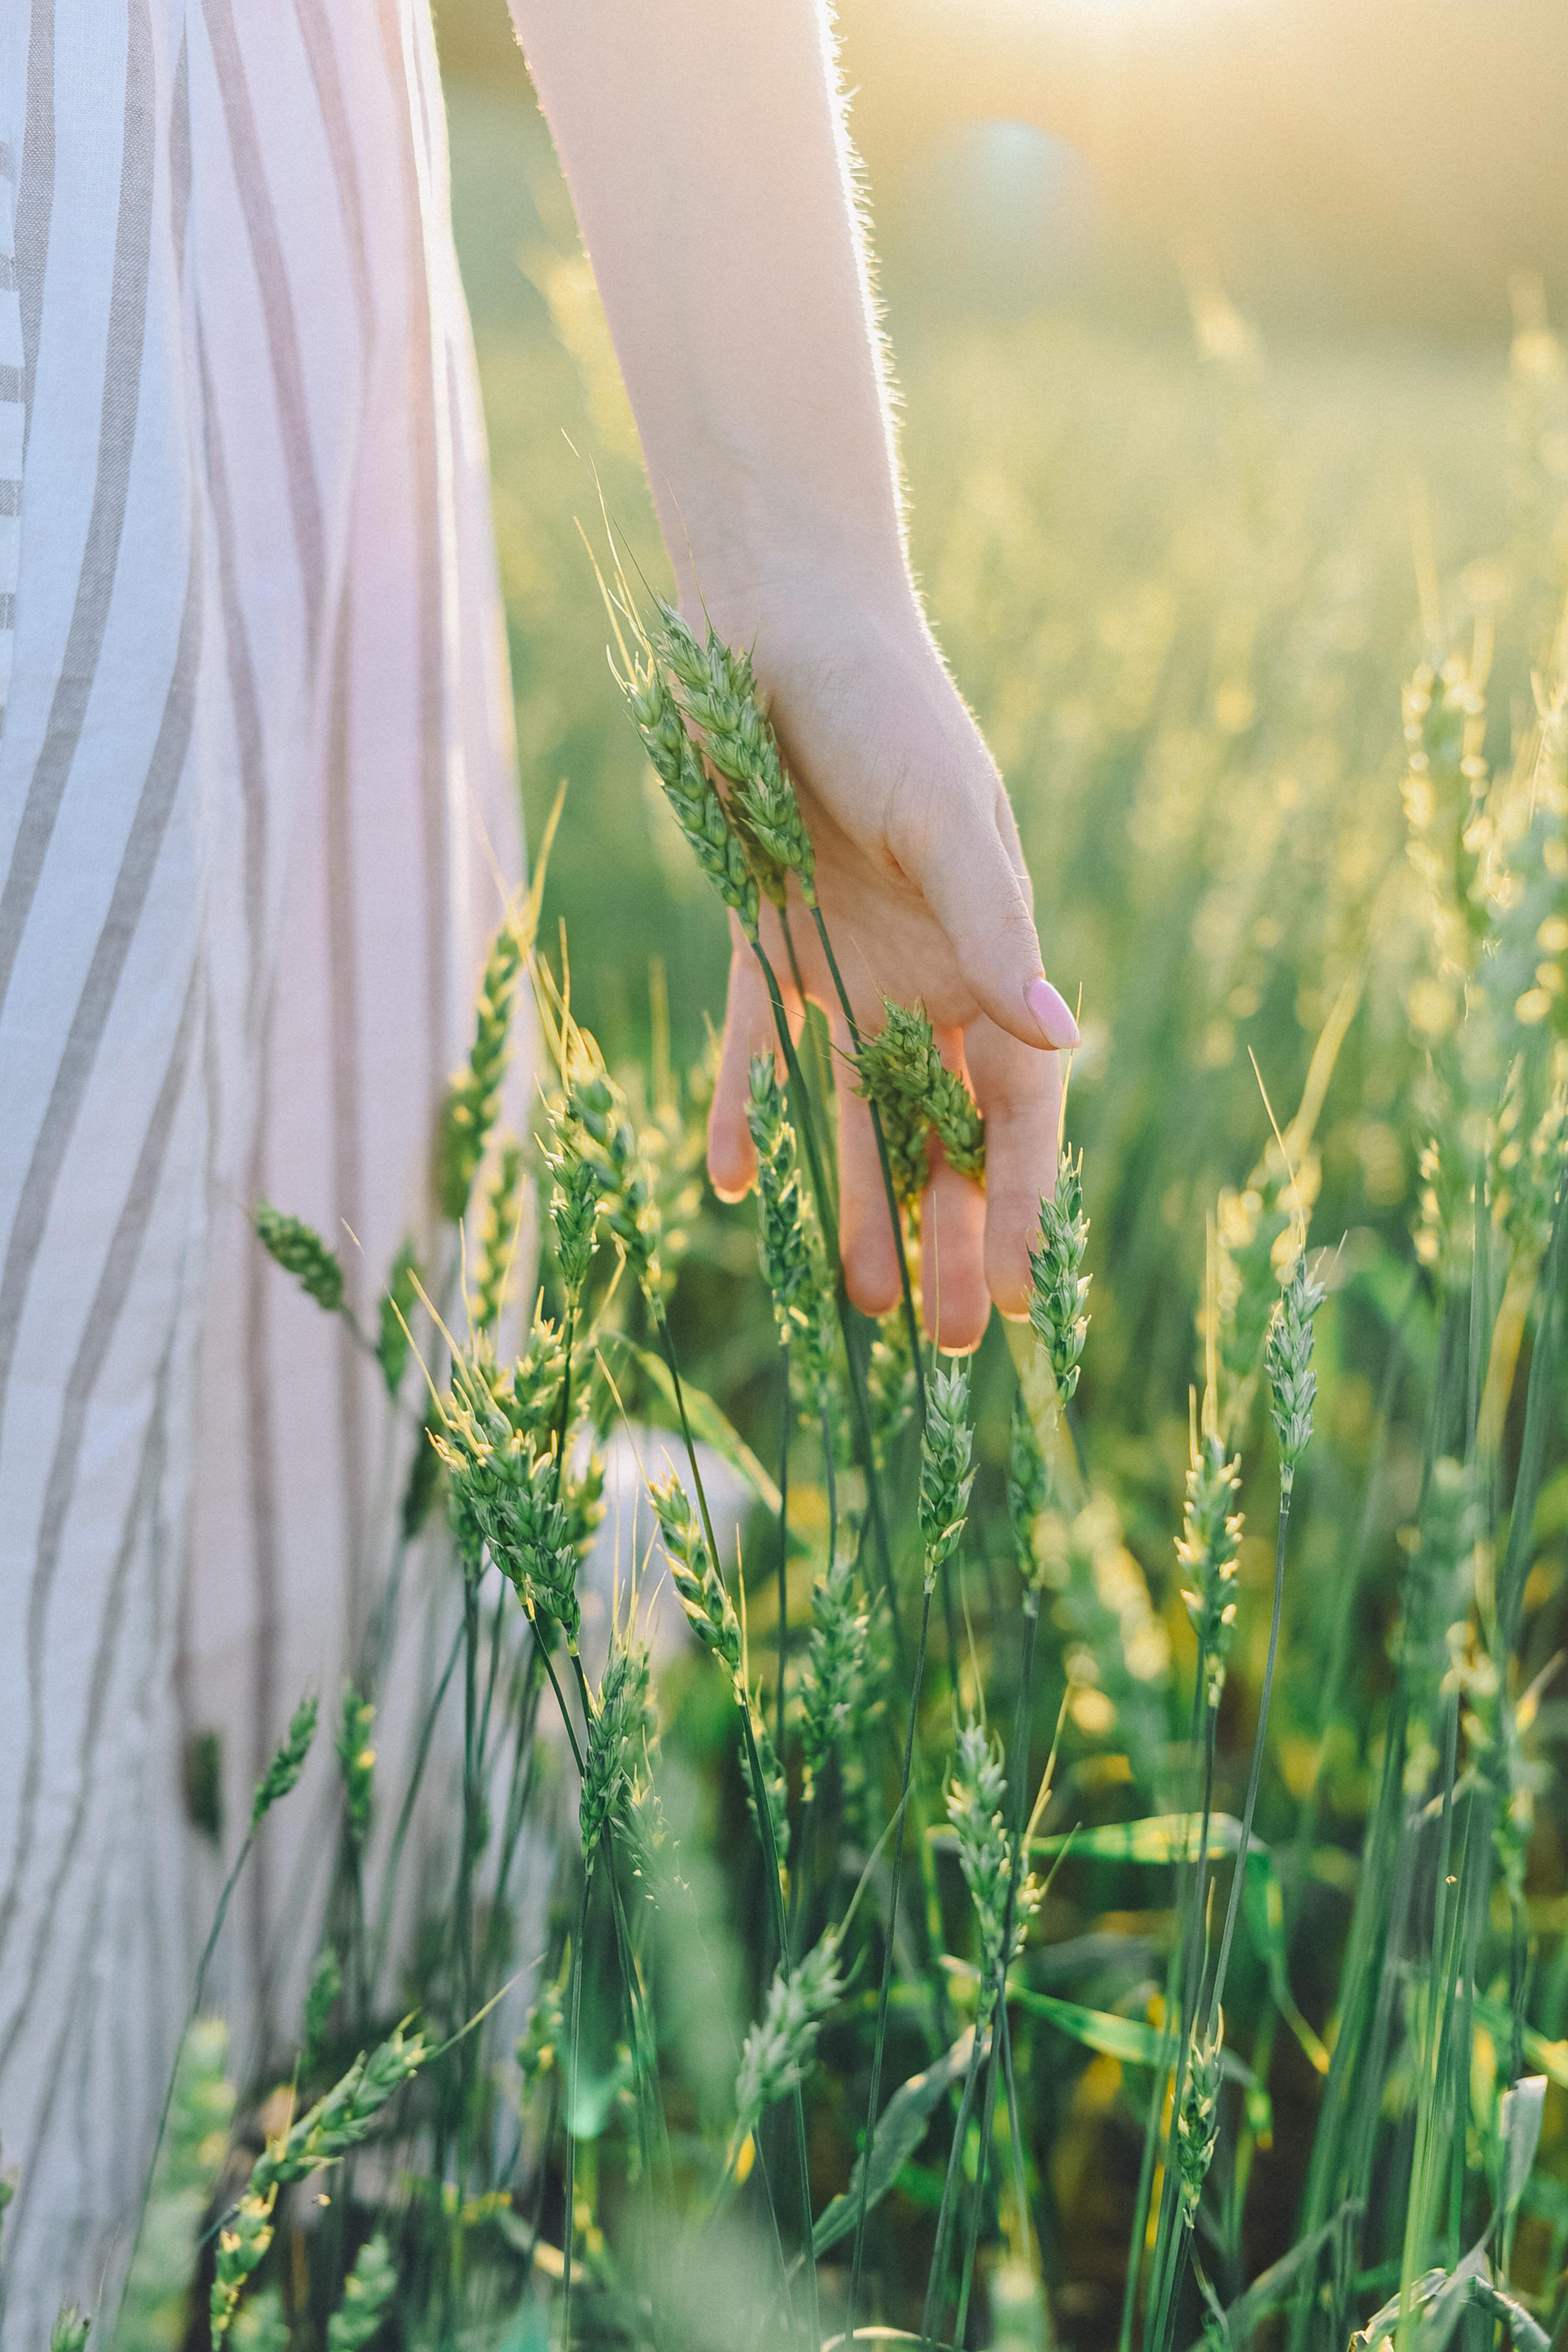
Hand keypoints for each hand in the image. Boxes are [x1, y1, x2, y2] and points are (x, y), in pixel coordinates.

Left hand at [702, 581, 1077, 1353]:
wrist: (783, 629)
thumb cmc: (886, 710)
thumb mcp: (948, 822)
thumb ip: (996, 935)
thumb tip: (1064, 1039)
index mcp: (988, 955)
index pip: (1020, 1106)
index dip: (1018, 1200)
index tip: (1015, 1293)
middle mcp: (921, 978)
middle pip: (941, 1133)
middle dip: (947, 1234)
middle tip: (948, 1341)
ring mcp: (842, 967)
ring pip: (852, 1112)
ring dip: (854, 1201)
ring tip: (853, 1300)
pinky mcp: (761, 944)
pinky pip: (752, 1047)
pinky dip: (743, 1108)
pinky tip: (728, 1182)